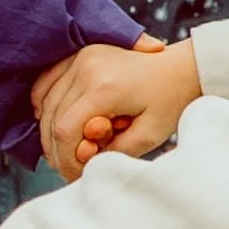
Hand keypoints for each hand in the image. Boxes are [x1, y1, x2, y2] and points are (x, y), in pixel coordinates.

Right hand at [34, 40, 201, 180]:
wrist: (183, 67)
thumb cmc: (170, 99)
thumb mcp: (149, 136)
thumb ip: (113, 152)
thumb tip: (82, 160)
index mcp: (105, 88)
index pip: (65, 131)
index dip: (66, 159)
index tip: (77, 173)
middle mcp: (86, 68)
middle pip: (51, 119)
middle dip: (58, 149)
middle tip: (76, 165)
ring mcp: (80, 58)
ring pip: (45, 103)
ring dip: (52, 130)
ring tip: (75, 144)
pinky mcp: (79, 55)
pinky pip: (46, 83)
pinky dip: (47, 106)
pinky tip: (61, 122)